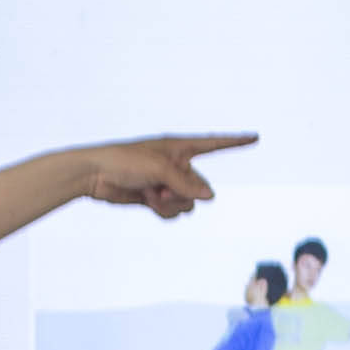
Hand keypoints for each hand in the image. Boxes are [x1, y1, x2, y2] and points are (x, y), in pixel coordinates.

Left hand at [70, 134, 255, 216]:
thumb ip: (186, 182)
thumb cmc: (124, 161)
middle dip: (184, 193)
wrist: (94, 175)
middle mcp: (177, 164)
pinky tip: (147, 202)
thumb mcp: (158, 169)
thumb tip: (210, 197)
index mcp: (179, 147)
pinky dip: (163, 212)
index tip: (255, 137)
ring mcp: (168, 183)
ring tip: (150, 194)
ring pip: (188, 203)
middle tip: (161, 187)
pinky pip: (174, 212)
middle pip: (201, 188)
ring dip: (171, 204)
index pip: (214, 143)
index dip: (235, 142)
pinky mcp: (157, 198)